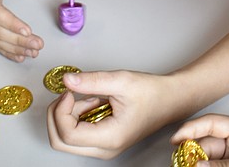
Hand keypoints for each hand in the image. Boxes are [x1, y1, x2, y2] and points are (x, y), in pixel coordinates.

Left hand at [47, 69, 181, 158]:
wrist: (171, 100)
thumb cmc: (152, 92)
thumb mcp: (121, 81)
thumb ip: (91, 81)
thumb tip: (66, 80)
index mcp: (110, 139)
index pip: (67, 134)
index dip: (61, 110)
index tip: (69, 91)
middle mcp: (105, 149)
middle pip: (60, 142)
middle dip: (57, 115)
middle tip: (70, 93)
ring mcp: (103, 147)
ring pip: (66, 139)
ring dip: (67, 114)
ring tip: (89, 95)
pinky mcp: (103, 140)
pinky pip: (76, 133)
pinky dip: (76, 115)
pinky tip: (92, 101)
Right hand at [171, 114, 228, 165]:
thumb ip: (223, 165)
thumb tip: (198, 165)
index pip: (212, 124)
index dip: (192, 128)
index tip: (176, 138)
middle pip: (208, 143)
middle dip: (192, 151)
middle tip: (177, 160)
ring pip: (210, 159)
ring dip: (198, 162)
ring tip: (185, 166)